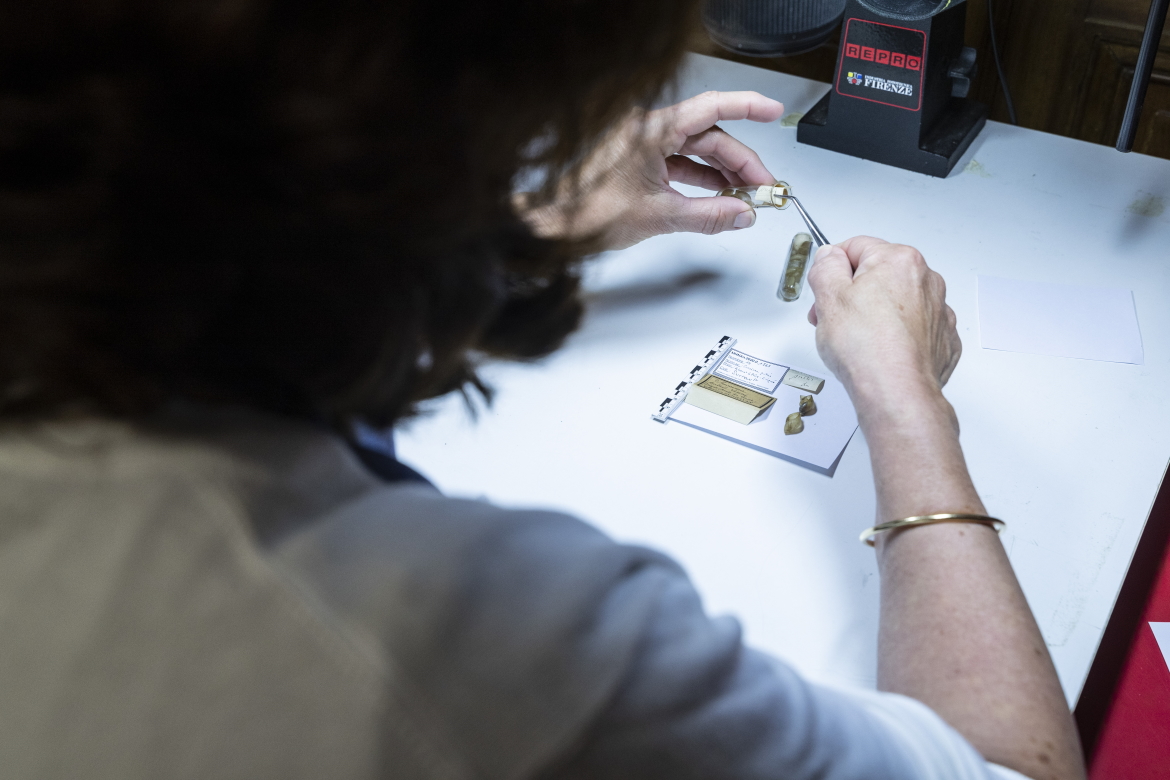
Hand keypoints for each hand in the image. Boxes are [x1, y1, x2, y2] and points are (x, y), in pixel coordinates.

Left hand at [517, 91, 784, 249]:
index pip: (710, 108)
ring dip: (723, 173)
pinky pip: (680, 163)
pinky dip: (702, 180)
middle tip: (763, 186)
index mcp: (651, 130)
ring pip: (696, 151)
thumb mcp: (659, 216)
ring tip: (746, 196)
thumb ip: (708, 215)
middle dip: (740, 161)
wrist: (555, 228)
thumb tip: (742, 214)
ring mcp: (643, 146)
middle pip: (708, 136)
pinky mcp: (639, 162)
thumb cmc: (589, 214)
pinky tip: (720, 196)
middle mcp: (648, 131)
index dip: (747, 106)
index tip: (773, 111)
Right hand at [806, 236, 960, 398]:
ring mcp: (938, 311)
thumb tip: (830, 257)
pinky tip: (880, 351)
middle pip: (878, 275)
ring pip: (897, 302)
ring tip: (856, 340)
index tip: (824, 288)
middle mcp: (926, 280)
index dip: (831, 268)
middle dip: (852, 293)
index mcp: (899, 260)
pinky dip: (897, 336)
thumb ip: (826, 267)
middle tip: (832, 318)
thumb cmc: (868, 348)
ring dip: (875, 314)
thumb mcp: (828, 297)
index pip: (856, 247)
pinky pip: (914, 328)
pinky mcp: (943, 339)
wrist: (897, 391)